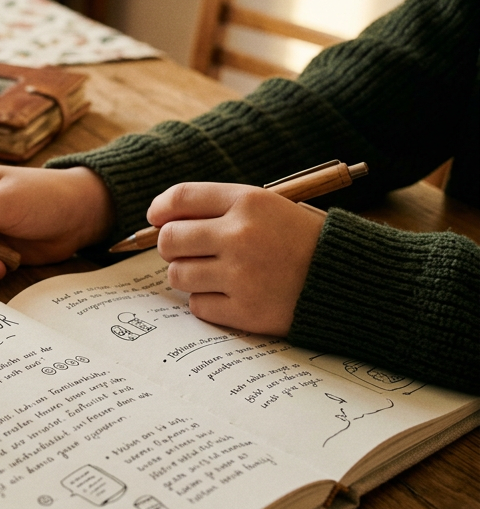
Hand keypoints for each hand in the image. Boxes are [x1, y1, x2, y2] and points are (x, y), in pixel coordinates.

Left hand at [149, 182, 324, 335]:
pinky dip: (208, 303)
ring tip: (215, 274)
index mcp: (249, 202)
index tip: (156, 217)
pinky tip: (232, 295)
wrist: (353, 282)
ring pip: (178, 275)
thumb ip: (222, 210)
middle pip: (170, 239)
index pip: (182, 197)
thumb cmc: (305, 242)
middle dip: (172, 247)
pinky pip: (198, 306)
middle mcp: (240, 236)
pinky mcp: (246, 311)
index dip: (161, 208)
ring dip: (189, 276)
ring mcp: (242, 275)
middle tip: (188, 252)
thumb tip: (163, 220)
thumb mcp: (271, 208)